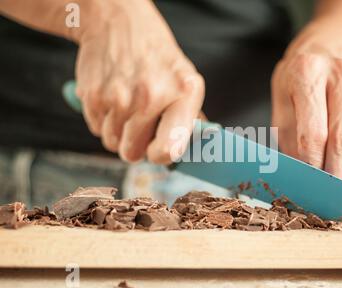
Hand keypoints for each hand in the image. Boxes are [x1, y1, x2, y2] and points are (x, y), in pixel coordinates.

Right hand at [75, 0, 203, 163]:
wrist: (119, 22)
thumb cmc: (157, 59)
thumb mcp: (184, 81)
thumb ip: (189, 119)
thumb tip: (191, 154)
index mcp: (183, 93)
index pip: (169, 149)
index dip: (160, 156)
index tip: (157, 150)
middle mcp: (151, 96)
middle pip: (133, 153)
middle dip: (135, 144)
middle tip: (140, 122)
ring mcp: (119, 97)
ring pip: (113, 143)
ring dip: (118, 131)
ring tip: (126, 104)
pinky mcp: (93, 96)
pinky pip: (96, 129)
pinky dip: (103, 119)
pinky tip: (112, 96)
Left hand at [271, 53, 341, 188]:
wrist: (322, 54)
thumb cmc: (296, 85)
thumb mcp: (281, 107)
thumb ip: (290, 141)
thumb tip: (302, 179)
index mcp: (307, 74)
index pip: (313, 132)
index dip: (313, 165)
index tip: (311, 187)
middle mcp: (341, 74)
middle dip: (338, 175)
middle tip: (331, 200)